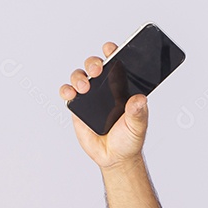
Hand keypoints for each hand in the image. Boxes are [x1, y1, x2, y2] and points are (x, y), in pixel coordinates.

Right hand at [59, 42, 148, 169]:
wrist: (115, 158)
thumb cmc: (129, 140)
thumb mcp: (138, 126)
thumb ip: (138, 112)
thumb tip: (140, 99)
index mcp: (121, 87)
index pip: (116, 64)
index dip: (112, 52)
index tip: (110, 49)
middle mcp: (104, 88)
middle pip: (95, 66)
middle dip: (93, 62)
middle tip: (97, 70)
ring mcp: (90, 97)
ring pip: (79, 76)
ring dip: (79, 77)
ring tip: (84, 87)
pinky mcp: (78, 108)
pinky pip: (68, 93)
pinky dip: (66, 90)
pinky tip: (71, 94)